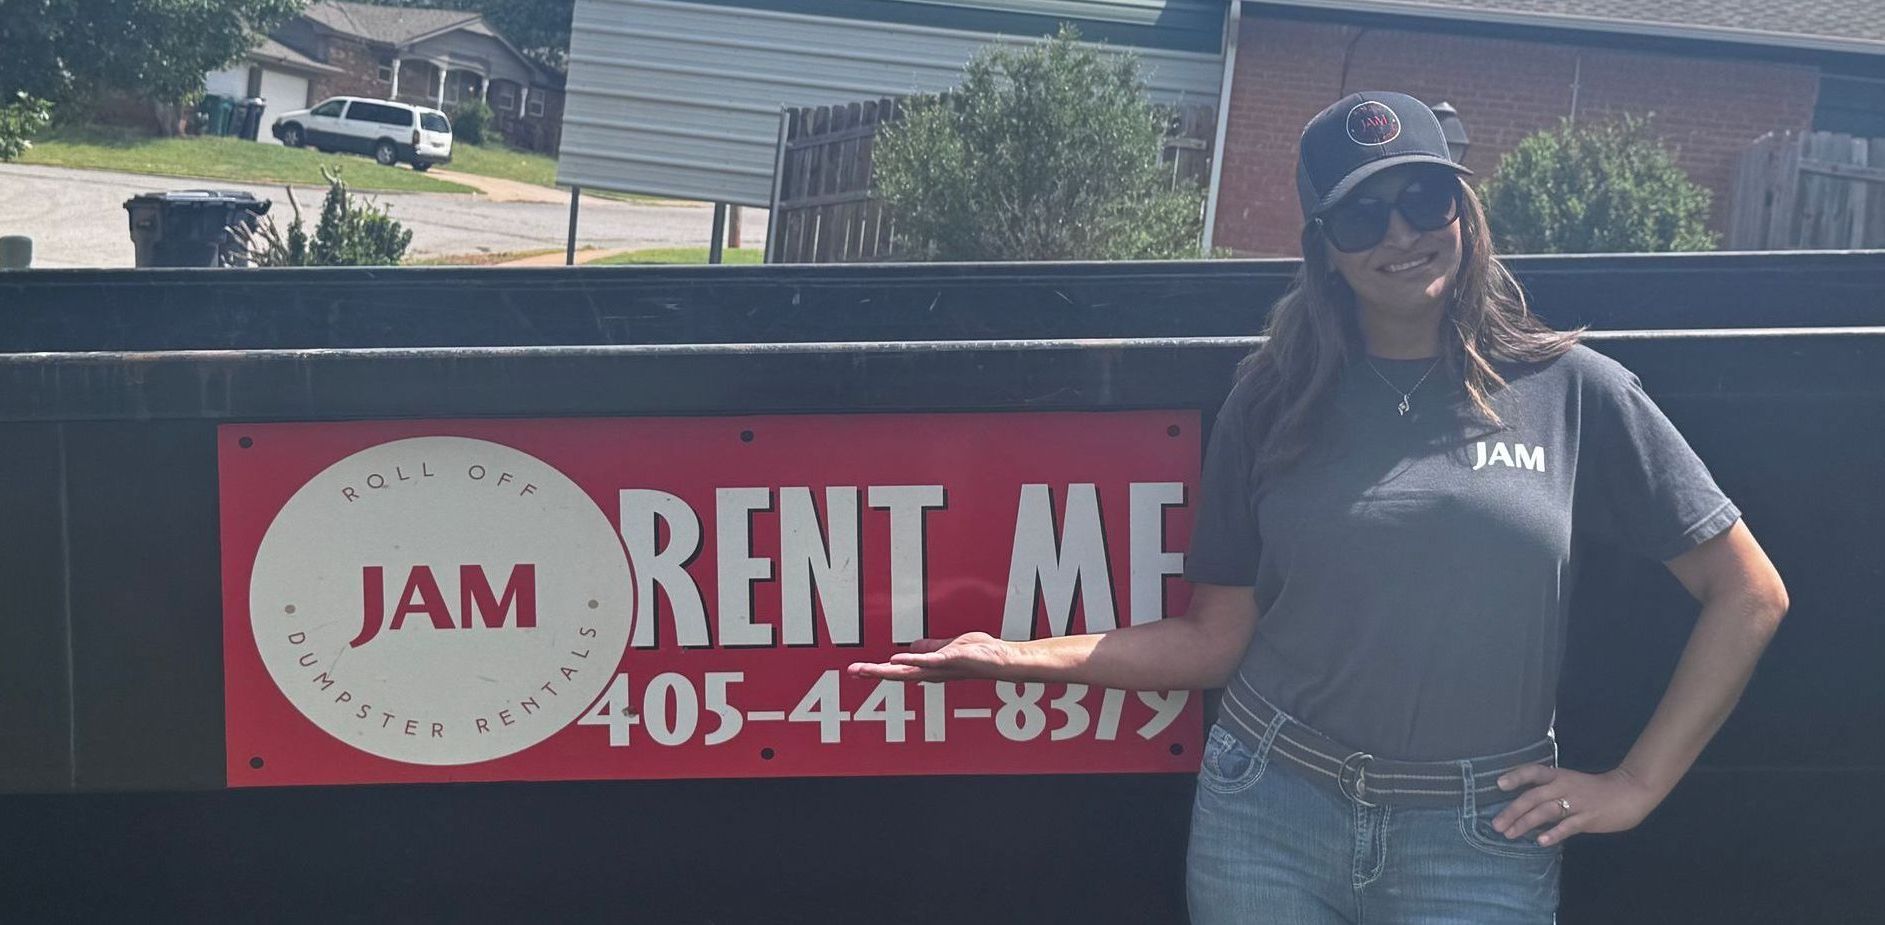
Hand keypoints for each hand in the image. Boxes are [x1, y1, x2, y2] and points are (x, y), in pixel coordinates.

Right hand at [845, 632, 1017, 681]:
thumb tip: (910, 648)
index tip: (856, 671)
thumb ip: (930, 648)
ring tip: (866, 669)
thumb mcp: (948, 649)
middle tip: (852, 672)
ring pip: (907, 670)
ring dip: (884, 670)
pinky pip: (929, 661)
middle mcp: (931, 672)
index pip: (898, 670)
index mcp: (929, 669)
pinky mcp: (950, 660)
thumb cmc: (979, 655)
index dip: (876, 671)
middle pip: (896, 674)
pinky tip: (897, 658)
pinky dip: (912, 659)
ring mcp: (940, 668)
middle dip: (873, 673)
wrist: (1002, 660)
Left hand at [1491, 764, 1666, 846]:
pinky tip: (1540, 841)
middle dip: (1512, 811)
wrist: (1628, 792)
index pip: (1533, 771)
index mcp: (1558, 776)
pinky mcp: (1588, 818)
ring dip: (1525, 823)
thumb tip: (1521, 805)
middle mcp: (1564, 786)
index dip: (1516, 776)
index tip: (1498, 784)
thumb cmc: (1593, 790)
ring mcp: (1576, 802)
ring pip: (1546, 811)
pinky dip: (1553, 833)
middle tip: (1496, 825)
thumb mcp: (1569, 783)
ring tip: (1510, 834)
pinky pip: (1568, 826)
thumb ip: (1547, 791)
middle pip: (1533, 796)